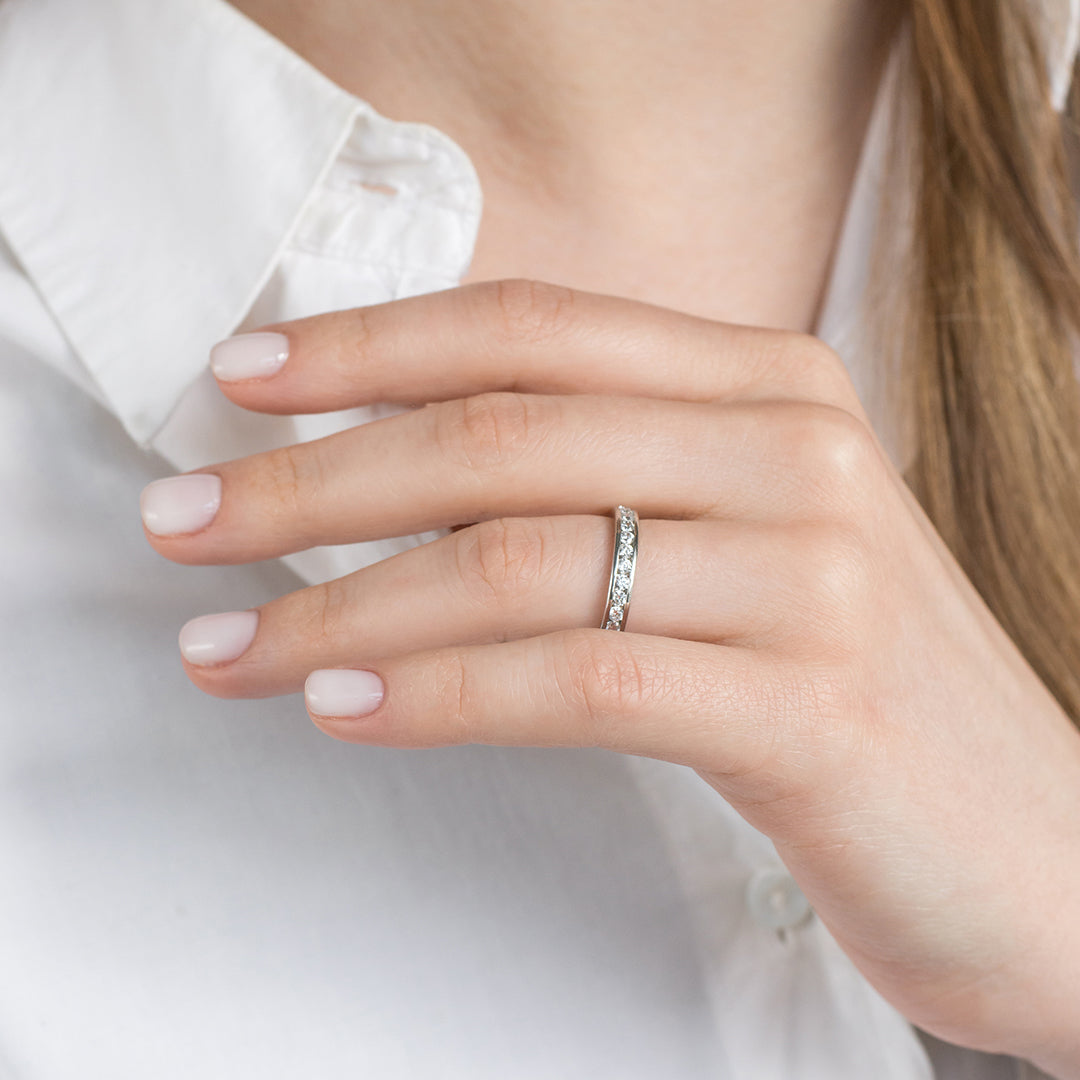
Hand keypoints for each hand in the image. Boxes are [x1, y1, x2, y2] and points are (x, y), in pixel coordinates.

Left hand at [141, 281, 1079, 1074]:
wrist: (1036, 837)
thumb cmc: (853, 680)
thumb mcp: (740, 537)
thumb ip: (612, 476)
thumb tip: (407, 464)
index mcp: (769, 381)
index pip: (531, 328)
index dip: (371, 346)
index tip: (245, 381)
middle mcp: (791, 449)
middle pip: (500, 436)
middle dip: (314, 480)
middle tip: (191, 521)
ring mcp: (810, 573)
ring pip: (521, 560)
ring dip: (343, 603)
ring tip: (231, 644)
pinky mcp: (813, 706)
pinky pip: (580, 677)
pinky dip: (441, 693)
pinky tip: (342, 706)